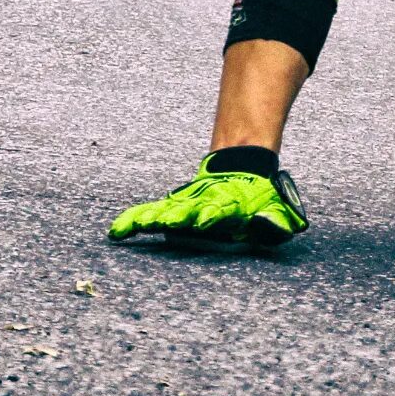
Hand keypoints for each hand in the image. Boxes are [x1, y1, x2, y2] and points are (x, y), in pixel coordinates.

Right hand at [107, 160, 306, 248]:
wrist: (241, 164)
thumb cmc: (259, 196)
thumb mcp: (276, 208)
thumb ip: (275, 220)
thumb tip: (269, 226)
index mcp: (229, 203)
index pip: (220, 208)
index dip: (212, 214)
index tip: (204, 221)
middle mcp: (203, 202)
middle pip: (186, 209)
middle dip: (175, 217)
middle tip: (163, 224)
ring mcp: (186, 203)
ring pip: (164, 210)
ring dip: (148, 219)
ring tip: (130, 229)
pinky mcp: (174, 206)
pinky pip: (151, 213)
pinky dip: (134, 220)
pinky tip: (118, 231)